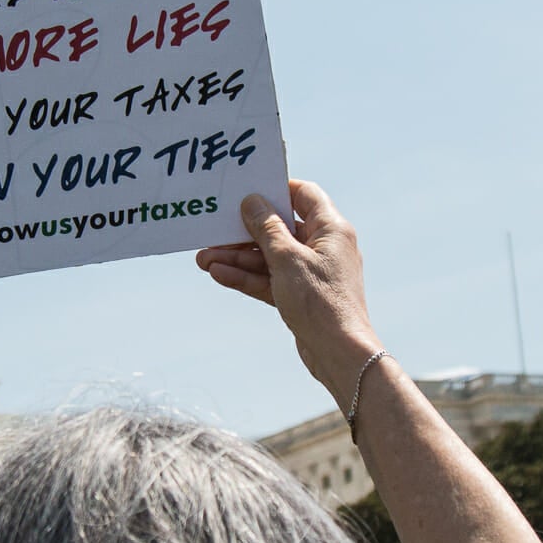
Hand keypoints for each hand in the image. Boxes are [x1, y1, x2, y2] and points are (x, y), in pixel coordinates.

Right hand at [196, 180, 381, 403]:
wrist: (338, 353)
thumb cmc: (320, 301)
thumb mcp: (287, 259)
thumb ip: (266, 228)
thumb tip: (252, 202)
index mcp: (330, 229)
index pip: (304, 195)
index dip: (276, 189)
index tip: (248, 190)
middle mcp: (323, 247)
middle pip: (279, 229)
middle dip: (244, 232)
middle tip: (214, 231)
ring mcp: (311, 272)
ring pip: (269, 256)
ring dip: (238, 257)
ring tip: (205, 259)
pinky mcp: (300, 294)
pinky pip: (270, 278)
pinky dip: (247, 276)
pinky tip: (219, 274)